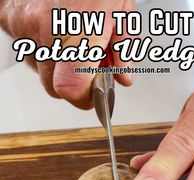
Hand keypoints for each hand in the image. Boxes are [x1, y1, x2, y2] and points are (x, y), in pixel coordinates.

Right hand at [0, 0, 133, 108]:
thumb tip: (122, 78)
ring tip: (74, 41)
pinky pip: (28, 51)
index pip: (69, 88)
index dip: (83, 98)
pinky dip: (44, 50)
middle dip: (74, 86)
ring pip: (41, 70)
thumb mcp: (121, 8)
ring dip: (59, 67)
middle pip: (54, 87)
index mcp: (78, 24)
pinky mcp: (9, 19)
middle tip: (88, 70)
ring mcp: (22, 23)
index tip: (94, 96)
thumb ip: (123, 49)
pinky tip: (56, 32)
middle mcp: (43, 27)